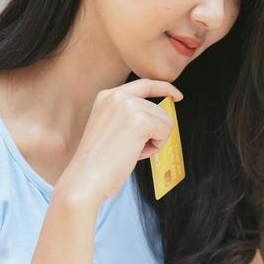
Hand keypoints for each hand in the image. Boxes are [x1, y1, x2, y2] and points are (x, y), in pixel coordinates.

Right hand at [54, 78, 182, 205]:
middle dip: (153, 133)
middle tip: (131, 149)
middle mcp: (117, 96)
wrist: (85, 179)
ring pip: (165, 121)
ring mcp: (129, 106)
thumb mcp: (110, 128)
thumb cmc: (98, 162)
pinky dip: (156, 147)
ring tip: (130, 151)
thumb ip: (129, 115)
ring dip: (154, 141)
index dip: (164, 88)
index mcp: (107, 96)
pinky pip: (166, 131)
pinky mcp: (140, 120)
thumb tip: (159, 115)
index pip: (144, 84)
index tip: (177, 96)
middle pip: (159, 109)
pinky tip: (136, 154)